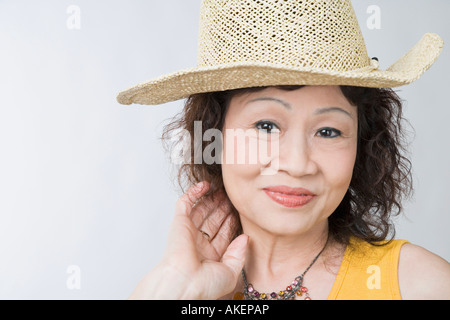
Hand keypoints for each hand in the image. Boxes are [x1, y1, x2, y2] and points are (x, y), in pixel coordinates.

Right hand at [129, 181, 247, 299]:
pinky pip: (185, 204)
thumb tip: (245, 238)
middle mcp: (199, 244)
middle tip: (232, 196)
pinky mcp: (179, 223)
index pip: (223, 234)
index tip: (242, 211)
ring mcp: (189, 232)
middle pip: (213, 220)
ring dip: (211, 199)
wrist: (184, 283)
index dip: (232, 222)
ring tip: (222, 189)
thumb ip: (239, 254)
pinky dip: (194, 193)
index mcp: (210, 257)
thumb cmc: (204, 284)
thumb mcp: (231, 272)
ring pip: (201, 210)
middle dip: (223, 208)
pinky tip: (205, 185)